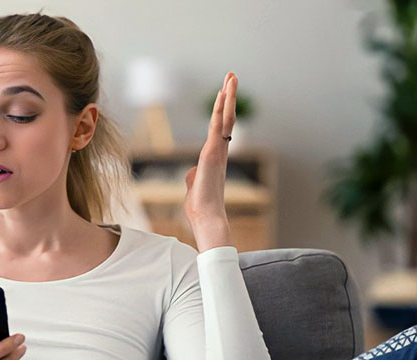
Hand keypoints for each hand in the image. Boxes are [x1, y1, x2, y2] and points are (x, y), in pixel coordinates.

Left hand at [183, 72, 236, 251]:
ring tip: (230, 78)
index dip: (222, 110)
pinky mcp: (212, 154)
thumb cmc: (200, 206)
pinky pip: (217, 128)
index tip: (224, 93)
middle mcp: (220, 151)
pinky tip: (222, 96)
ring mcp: (218, 151)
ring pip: (225, 119)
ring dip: (227, 97)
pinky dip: (220, 111)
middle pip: (227, 118)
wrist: (207, 218)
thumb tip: (193, 172)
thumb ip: (194, 176)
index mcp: (215, 157)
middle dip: (229, 97)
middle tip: (232, 76)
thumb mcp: (194, 186)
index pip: (220, 128)